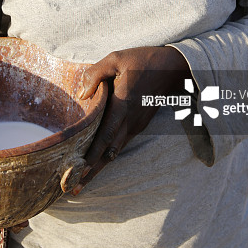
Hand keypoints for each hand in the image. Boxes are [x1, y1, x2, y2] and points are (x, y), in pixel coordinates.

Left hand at [74, 45, 188, 192]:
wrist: (173, 68)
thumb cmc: (143, 60)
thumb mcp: (117, 58)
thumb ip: (96, 74)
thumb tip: (81, 93)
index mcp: (123, 105)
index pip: (105, 136)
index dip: (92, 156)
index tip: (78, 172)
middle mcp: (130, 120)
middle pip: (109, 152)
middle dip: (92, 171)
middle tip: (74, 189)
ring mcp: (136, 124)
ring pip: (115, 152)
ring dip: (99, 168)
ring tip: (82, 183)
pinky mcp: (139, 124)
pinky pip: (121, 144)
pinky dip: (109, 156)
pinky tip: (99, 161)